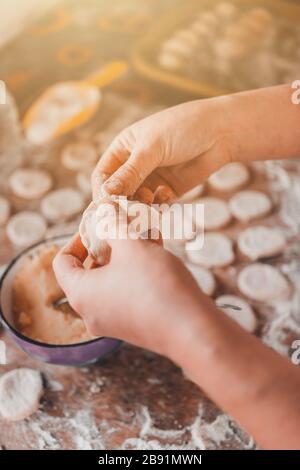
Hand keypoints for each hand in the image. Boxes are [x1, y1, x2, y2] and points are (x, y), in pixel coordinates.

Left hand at [52, 234, 210, 356]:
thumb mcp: (131, 246)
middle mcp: (92, 312)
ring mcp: (114, 321)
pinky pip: (129, 291)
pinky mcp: (135, 324)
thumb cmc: (155, 285)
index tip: (99, 225)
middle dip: (109, 243)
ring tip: (147, 233)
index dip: (77, 238)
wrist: (192, 329)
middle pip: (90, 270)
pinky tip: (159, 250)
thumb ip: (113, 224)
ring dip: (128, 254)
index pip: (62, 262)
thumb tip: (103, 208)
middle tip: (126, 226)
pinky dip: (138, 271)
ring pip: (114, 279)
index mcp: (80, 294)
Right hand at [92, 98, 230, 199]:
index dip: (103, 192)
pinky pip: (155, 206)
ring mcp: (151, 179)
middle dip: (123, 204)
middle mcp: (134, 166)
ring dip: (141, 207)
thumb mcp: (152, 148)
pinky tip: (166, 196)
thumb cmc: (183, 128)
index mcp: (123, 149)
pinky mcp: (168, 191)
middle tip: (130, 213)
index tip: (108, 207)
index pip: (103, 176)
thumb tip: (105, 193)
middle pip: (118, 193)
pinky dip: (158, 206)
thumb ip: (130, 173)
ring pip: (136, 203)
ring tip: (150, 204)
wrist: (221, 132)